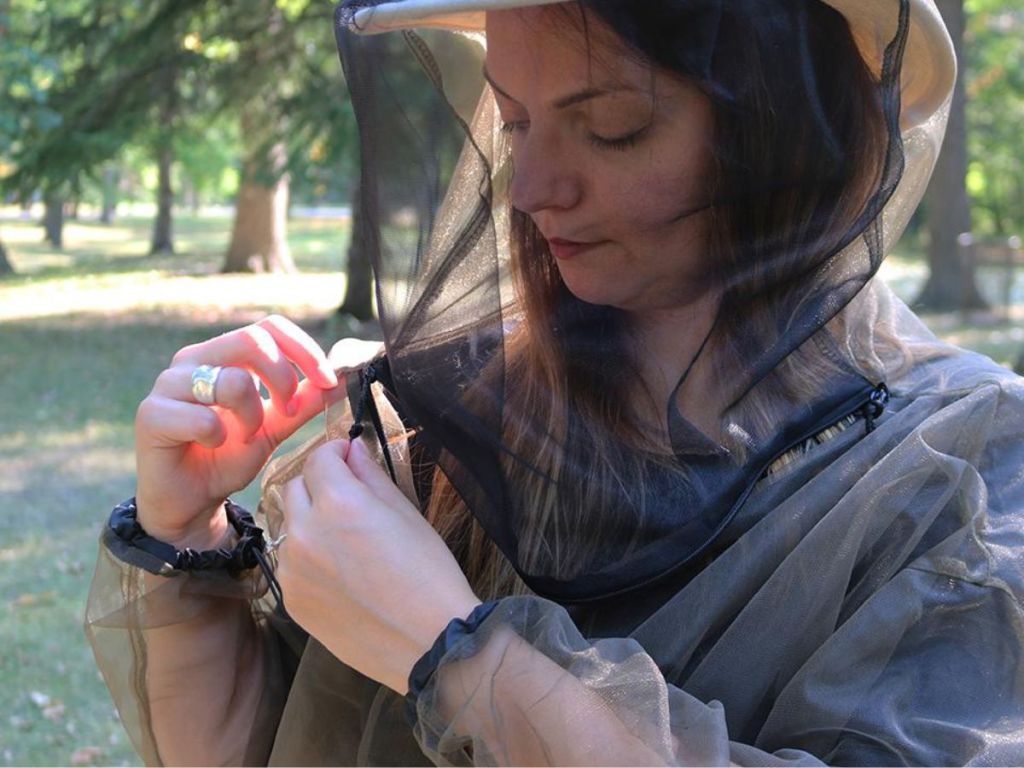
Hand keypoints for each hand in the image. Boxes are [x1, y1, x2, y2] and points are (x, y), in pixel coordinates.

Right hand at [134, 315, 339, 548]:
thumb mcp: (276, 426)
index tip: (327, 380)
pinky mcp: (151, 415)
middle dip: (283, 378)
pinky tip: (215, 446)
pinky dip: (220, 436)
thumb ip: (304, 401)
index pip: (269, 327)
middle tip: (288, 410)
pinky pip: (202, 416)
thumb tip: (342, 377)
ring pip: (231, 379)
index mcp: (223, 354)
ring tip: (247, 435)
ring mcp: (168, 384)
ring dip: (252, 414)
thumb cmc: (227, 457)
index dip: (304, 349)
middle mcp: (193, 360)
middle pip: (252, 340)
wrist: (190, 499)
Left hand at [278, 438, 480, 694]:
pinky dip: (308, 558)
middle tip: (349, 501)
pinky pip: (290, 564)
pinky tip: (340, 576)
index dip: (336, 453)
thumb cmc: (430, 572)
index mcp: (339, 502)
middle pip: (294, 488)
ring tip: (345, 543)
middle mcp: (305, 531)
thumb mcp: (406, 513)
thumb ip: (371, 476)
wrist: (429, 642)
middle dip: (318, 485)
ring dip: (309, 522)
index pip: (319, 458)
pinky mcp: (291, 600)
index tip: (349, 459)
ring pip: (288, 527)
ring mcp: (292, 569)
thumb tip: (351, 450)